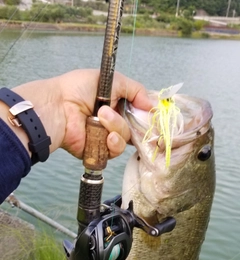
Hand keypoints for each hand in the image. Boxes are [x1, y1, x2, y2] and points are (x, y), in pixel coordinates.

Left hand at [12, 69, 152, 159]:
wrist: (58, 107)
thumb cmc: (78, 89)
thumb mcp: (112, 80)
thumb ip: (136, 90)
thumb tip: (153, 104)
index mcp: (115, 104)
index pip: (137, 113)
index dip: (146, 115)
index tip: (152, 113)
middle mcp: (111, 122)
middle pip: (135, 129)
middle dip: (134, 122)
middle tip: (128, 115)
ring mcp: (104, 138)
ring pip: (125, 139)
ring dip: (116, 127)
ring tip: (100, 116)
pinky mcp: (98, 151)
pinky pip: (114, 151)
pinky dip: (111, 143)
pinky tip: (104, 136)